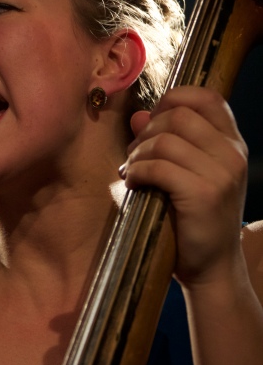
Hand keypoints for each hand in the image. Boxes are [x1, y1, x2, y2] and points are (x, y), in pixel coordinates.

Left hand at [122, 86, 248, 287]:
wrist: (211, 266)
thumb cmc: (192, 217)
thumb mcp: (184, 172)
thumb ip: (165, 140)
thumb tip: (139, 115)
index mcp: (231, 143)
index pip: (205, 97)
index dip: (171, 100)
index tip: (152, 122)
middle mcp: (232, 154)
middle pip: (177, 115)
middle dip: (146, 132)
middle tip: (136, 155)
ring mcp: (221, 174)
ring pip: (164, 140)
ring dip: (138, 154)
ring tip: (132, 172)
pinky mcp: (203, 194)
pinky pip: (158, 167)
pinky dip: (137, 172)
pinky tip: (133, 184)